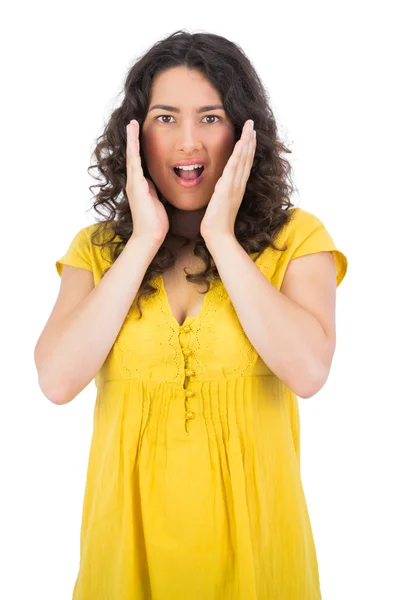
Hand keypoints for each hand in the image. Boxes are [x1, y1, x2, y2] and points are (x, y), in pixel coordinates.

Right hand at [126, 119, 169, 243]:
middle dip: (132, 138)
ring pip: (132, 156)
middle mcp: (134, 183)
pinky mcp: (136, 187)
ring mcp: (134, 184)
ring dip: (132, 140)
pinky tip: (134, 140)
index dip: (138, 147)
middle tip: (132, 122)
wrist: (150, 236)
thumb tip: (155, 183)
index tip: (139, 133)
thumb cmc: (155, 222)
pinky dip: (134, 151)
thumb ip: (154, 191)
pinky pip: (135, 164)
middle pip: (132, 155)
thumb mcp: (156, 201)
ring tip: (131, 125)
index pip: (139, 161)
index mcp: (140, 185)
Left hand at [200, 119, 255, 241]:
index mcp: (237, 187)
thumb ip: (221, 193)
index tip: (250, 135)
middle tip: (252, 124)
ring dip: (247, 143)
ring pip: (243, 160)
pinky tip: (241, 144)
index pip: (244, 164)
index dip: (248, 148)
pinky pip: (234, 168)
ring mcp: (234, 186)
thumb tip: (219, 186)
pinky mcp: (227, 189)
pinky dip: (239, 155)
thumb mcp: (220, 203)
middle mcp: (238, 185)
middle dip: (250, 140)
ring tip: (250, 128)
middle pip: (247, 158)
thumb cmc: (217, 223)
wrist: (218, 235)